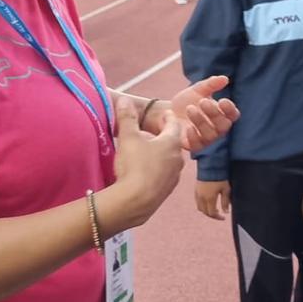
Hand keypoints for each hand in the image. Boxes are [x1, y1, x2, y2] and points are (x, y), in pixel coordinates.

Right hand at [111, 97, 184, 225]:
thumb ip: (127, 118)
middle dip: (163, 136)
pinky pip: (164, 174)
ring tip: (148, 151)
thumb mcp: (128, 138)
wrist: (135, 201)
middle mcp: (178, 159)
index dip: (167, 117)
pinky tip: (146, 171)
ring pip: (169, 160)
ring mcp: (174, 176)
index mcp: (172, 142)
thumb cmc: (134, 165)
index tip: (165, 113)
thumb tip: (125, 100)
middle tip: (153, 131)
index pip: (173, 124)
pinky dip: (158, 169)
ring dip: (161, 154)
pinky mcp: (167, 191)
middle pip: (172, 142)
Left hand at [155, 75, 239, 150]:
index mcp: (221, 114)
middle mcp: (217, 128)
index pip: (232, 114)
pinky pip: (198, 144)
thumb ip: (211, 84)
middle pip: (223, 125)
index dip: (230, 109)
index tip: (222, 100)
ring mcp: (206, 138)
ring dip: (201, 121)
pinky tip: (188, 127)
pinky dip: (194, 136)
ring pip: (210, 134)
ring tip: (190, 109)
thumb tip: (225, 79)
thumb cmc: (186, 101)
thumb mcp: (197, 90)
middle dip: (214, 113)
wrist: (167, 112)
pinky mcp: (194, 146)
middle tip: (202, 101)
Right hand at [194, 180, 231, 219]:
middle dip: (212, 215)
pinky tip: (208, 202)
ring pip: (200, 208)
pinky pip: (197, 201)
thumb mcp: (226, 189)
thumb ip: (225, 202)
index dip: (218, 217)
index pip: (212, 213)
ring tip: (213, 209)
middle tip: (219, 214)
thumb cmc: (220, 177)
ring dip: (206, 211)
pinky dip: (202, 205)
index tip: (223, 217)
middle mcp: (202, 198)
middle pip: (205, 212)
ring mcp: (197, 194)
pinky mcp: (195, 190)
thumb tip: (226, 212)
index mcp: (210, 198)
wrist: (210, 166)